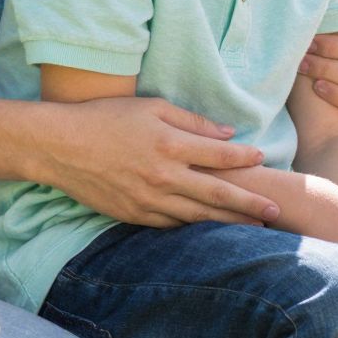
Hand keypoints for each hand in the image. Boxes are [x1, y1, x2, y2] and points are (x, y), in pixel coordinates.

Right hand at [37, 96, 278, 228]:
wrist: (60, 146)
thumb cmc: (108, 118)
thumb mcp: (152, 107)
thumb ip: (192, 122)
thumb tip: (227, 134)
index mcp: (169, 145)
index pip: (219, 156)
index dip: (244, 158)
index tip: (263, 158)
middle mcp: (162, 177)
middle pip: (217, 195)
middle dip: (250, 204)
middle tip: (276, 212)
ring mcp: (148, 201)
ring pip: (198, 216)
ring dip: (228, 222)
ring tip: (253, 227)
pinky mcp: (134, 215)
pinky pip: (172, 225)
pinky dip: (194, 228)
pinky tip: (211, 229)